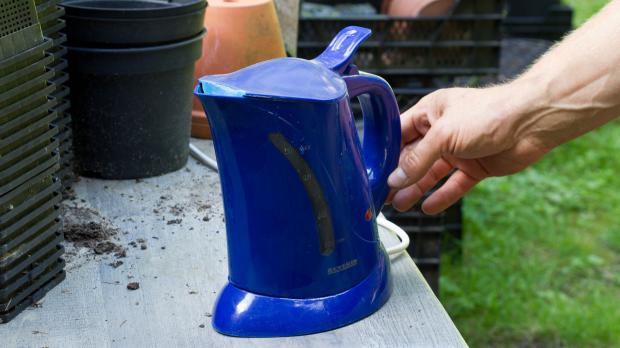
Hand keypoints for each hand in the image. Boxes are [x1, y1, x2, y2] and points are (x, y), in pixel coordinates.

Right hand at [387, 86, 551, 214]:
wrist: (532, 122)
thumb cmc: (488, 114)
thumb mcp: (444, 135)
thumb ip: (418, 159)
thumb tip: (395, 180)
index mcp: (431, 113)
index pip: (399, 133)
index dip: (386, 152)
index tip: (372, 171)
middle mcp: (442, 131)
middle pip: (414, 157)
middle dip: (398, 176)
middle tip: (382, 195)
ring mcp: (459, 150)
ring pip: (431, 173)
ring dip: (416, 189)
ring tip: (399, 205)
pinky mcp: (476, 166)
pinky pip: (454, 184)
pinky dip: (442, 196)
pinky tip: (428, 208)